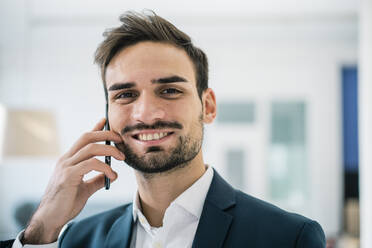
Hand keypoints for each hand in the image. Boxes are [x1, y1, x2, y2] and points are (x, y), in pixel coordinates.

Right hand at [22, 118, 124, 243]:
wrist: (50, 219)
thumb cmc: (65, 204)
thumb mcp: (84, 189)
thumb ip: (96, 180)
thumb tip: (112, 174)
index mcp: (68, 160)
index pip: (83, 139)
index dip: (95, 128)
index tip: (105, 121)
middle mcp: (66, 159)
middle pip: (87, 137)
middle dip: (106, 135)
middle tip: (121, 140)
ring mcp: (66, 166)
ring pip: (91, 148)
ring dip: (110, 150)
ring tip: (121, 158)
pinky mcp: (68, 176)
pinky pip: (91, 164)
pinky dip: (105, 167)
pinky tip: (112, 175)